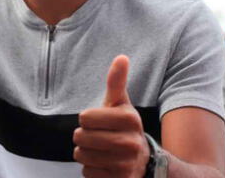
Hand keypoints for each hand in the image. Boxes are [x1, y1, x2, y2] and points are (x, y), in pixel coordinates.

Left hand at [73, 55, 150, 177]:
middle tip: (98, 138)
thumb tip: (121, 57)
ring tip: (101, 151)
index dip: (87, 120)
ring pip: (81, 155)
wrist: (144, 162)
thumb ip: (117, 82)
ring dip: (86, 154)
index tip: (100, 122)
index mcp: (130, 119)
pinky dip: (91, 169)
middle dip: (84, 138)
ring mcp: (126, 164)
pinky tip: (105, 165)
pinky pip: (87, 172)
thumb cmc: (124, 128)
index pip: (84, 118)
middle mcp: (130, 142)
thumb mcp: (121, 105)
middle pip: (80, 137)